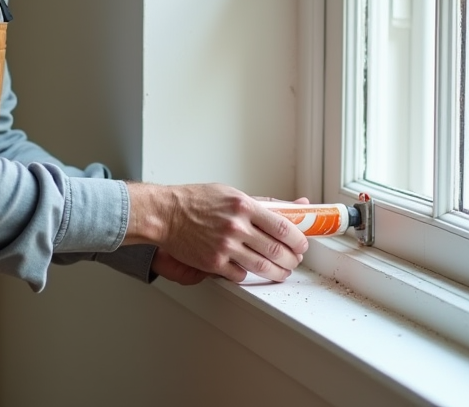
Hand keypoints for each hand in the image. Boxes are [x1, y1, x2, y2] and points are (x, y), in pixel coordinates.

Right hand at [125, 182, 309, 283]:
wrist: (166, 214)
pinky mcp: (213, 263)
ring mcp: (225, 246)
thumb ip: (264, 203)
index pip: (283, 227)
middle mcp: (236, 226)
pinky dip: (249, 274)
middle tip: (294, 260)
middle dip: (292, 260)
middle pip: (277, 250)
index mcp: (243, 206)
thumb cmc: (196, 201)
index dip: (299, 240)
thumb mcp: (232, 194)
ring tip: (282, 271)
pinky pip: (240, 275)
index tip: (302, 244)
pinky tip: (251, 270)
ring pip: (263, 266)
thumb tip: (297, 206)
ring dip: (278, 272)